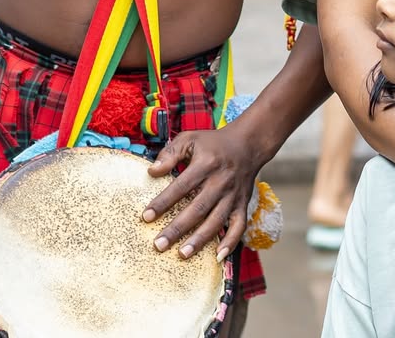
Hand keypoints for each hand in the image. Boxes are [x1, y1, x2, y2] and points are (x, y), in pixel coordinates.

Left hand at [143, 125, 258, 261]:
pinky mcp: (242, 204)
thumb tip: (152, 172)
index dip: (163, 202)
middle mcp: (220, 181)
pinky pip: (239, 226)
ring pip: (216, 221)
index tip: (146, 217)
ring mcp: (233, 195)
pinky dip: (231, 242)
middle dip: (177, 228)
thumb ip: (170, 153)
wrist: (248, 144)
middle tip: (159, 245)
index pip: (181, 186)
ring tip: (182, 254)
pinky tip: (218, 257)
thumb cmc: (214, 143)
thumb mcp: (191, 138)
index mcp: (206, 164)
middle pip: (197, 208)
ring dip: (200, 239)